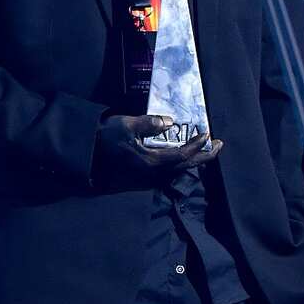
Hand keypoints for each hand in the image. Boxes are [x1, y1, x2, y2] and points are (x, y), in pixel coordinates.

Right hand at [94, 114, 223, 184]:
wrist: (84, 156)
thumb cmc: (104, 139)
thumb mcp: (126, 125)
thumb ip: (150, 123)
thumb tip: (170, 122)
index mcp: (151, 163)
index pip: (183, 155)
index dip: (197, 145)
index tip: (207, 133)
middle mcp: (152, 175)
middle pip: (186, 167)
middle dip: (205, 156)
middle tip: (220, 145)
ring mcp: (146, 180)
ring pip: (178, 172)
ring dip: (194, 161)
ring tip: (205, 149)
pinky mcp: (141, 180)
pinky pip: (168, 174)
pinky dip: (180, 164)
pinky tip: (182, 156)